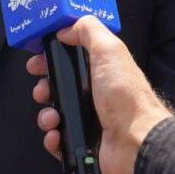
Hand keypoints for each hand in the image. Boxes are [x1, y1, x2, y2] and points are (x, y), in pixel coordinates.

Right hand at [26, 16, 173, 173]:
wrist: (137, 142)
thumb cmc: (126, 97)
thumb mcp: (109, 50)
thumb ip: (88, 31)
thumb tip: (66, 29)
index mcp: (101, 72)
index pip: (70, 61)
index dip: (51, 58)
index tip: (37, 59)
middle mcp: (96, 96)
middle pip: (58, 88)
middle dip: (44, 88)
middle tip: (42, 90)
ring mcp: (90, 121)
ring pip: (54, 114)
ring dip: (46, 115)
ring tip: (52, 117)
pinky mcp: (84, 144)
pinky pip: (58, 141)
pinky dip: (53, 138)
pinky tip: (57, 135)